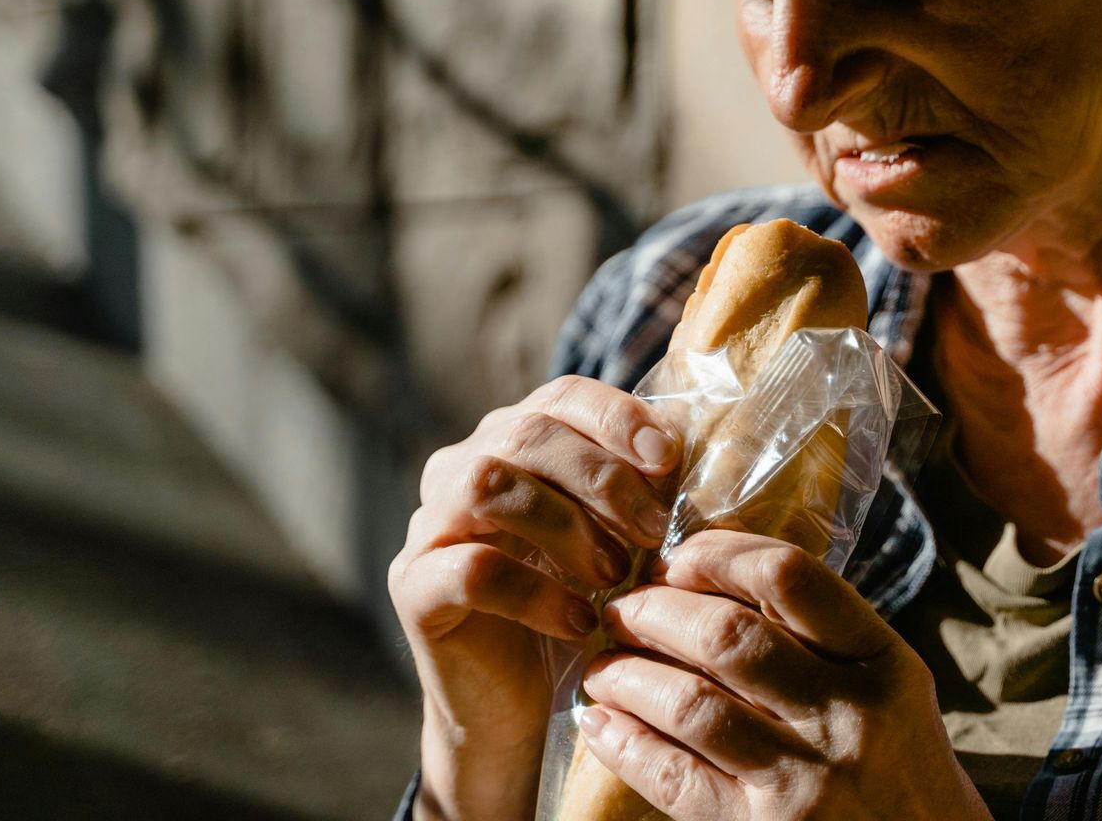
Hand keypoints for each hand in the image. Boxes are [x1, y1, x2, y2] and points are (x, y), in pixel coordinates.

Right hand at [387, 377, 682, 818]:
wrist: (513, 704)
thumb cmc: (574, 605)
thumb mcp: (619, 537)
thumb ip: (643, 485)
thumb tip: (688, 433)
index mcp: (510, 442)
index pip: (560, 396)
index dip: (615, 415)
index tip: (667, 457)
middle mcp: (459, 469)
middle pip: (524, 432)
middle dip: (601, 476)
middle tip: (654, 530)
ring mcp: (429, 525)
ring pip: (487, 484)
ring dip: (565, 525)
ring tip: (614, 574)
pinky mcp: (413, 586)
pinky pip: (471, 568)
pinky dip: (536, 592)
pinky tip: (579, 622)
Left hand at [575, 529, 992, 820]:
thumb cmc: (899, 773)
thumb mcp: (888, 694)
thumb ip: (824, 642)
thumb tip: (713, 581)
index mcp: (883, 662)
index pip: (791, 576)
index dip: (719, 554)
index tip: (677, 557)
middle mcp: (848, 715)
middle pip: (727, 636)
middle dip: (655, 611)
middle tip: (621, 608)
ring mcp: (807, 780)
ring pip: (691, 704)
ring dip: (628, 676)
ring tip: (602, 666)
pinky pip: (676, 778)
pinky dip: (626, 744)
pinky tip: (600, 725)